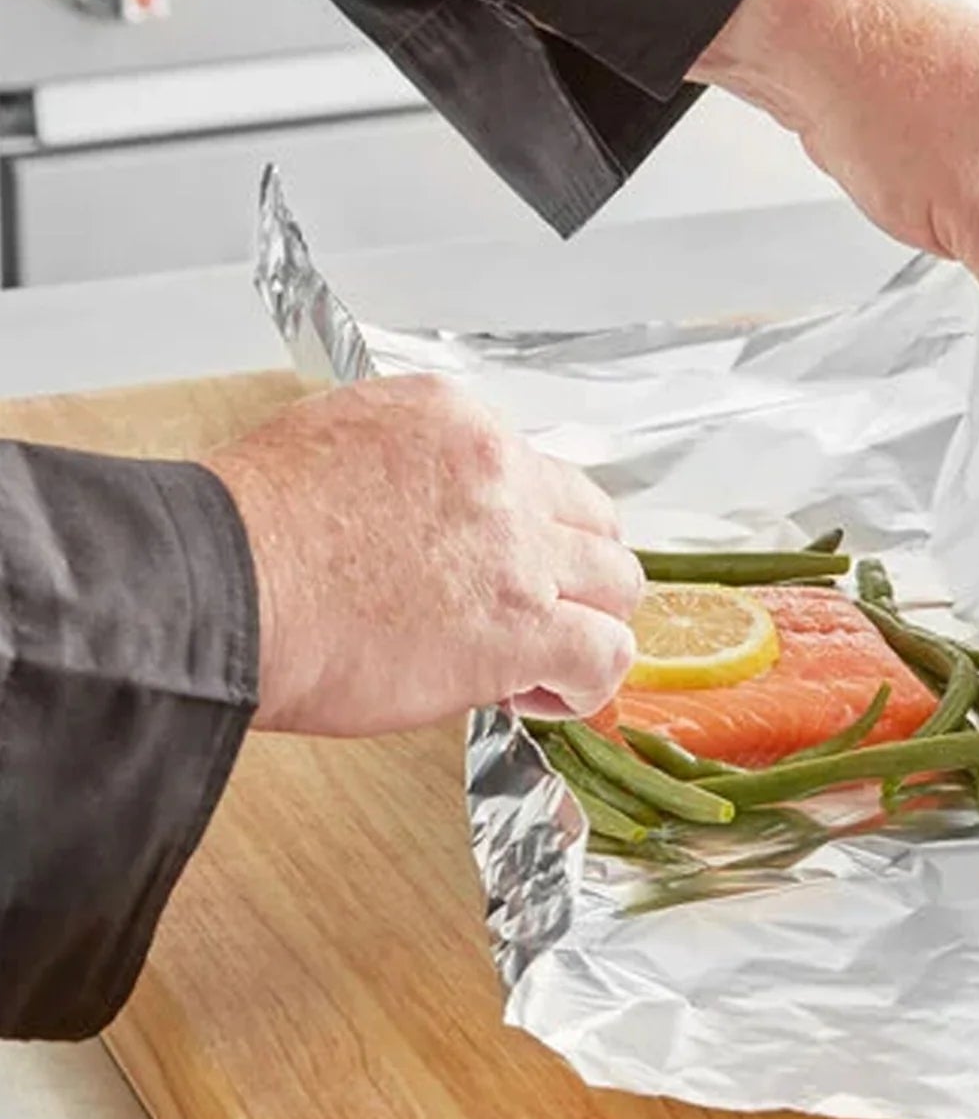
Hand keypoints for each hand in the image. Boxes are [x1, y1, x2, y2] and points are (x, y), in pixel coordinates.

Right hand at [204, 376, 640, 735]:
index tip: (503, 571)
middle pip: (594, 524)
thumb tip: (430, 527)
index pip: (538, 474)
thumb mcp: (331, 449)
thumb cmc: (243, 539)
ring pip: (617, 585)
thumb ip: (406, 473)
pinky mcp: (522, 626)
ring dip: (589, 625)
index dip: (531, 533)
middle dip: (575, 574)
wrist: (221, 588)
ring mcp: (519, 549)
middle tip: (536, 615)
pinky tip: (547, 697)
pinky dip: (587, 683)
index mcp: (454, 422)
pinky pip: (604, 655)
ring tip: (543, 663)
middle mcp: (500, 472)